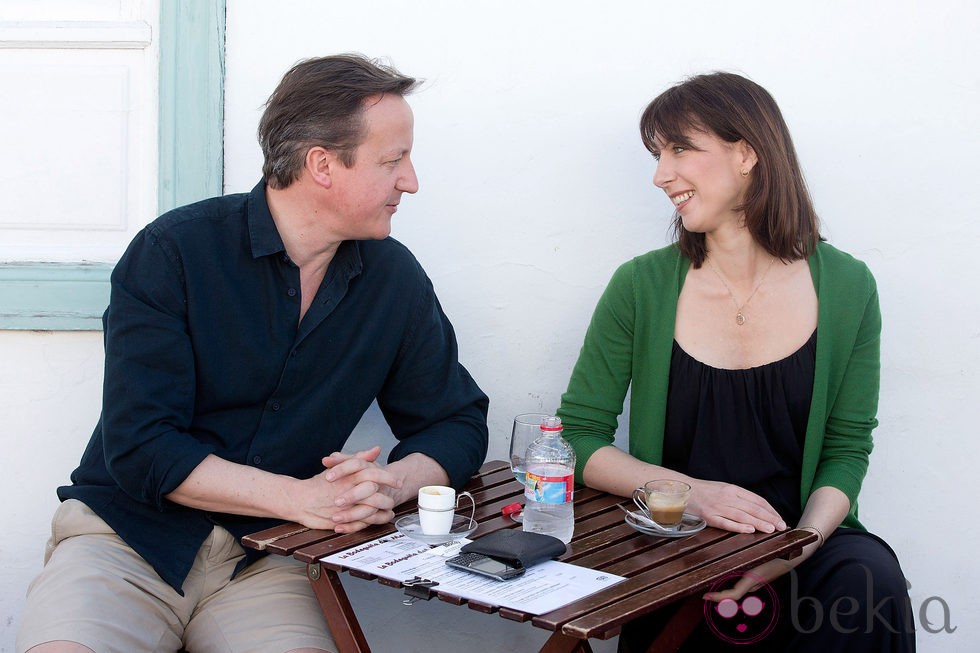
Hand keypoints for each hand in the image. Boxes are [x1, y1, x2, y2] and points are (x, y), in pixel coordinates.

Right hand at [288, 447, 400, 532]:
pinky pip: (362, 522)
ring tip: (391, 508)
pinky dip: (374, 521)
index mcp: (348, 476)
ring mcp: (345, 507)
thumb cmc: (320, 484)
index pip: (372, 474)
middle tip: (397, 498)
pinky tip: (383, 518)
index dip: (387, 478)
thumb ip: (358, 458)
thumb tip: (376, 449)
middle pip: (374, 492)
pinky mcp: (342, 520)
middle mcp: (347, 491)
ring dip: (383, 509)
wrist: (299, 500)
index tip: (397, 481)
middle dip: (388, 495)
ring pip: (370, 509)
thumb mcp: (339, 468)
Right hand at [687, 480, 786, 533]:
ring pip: (742, 515)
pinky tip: (749, 530)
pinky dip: (738, 526)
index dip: (770, 510)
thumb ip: (738, 497)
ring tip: (771, 529)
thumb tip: (758, 509)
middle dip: (769, 518)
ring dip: (759, 523)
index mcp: (732, 488)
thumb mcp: (723, 489)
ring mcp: (717, 506)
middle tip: (781, 526)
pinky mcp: (708, 516)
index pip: (757, 500)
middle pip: (752, 508)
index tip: (779, 518)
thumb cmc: (704, 491)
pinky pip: (726, 522)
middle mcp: (727, 496)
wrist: (682, 490)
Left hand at [703, 539, 818, 602]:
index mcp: (752, 579)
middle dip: (718, 594)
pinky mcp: (757, 580)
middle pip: (732, 594)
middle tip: (704, 591)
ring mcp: (755, 584)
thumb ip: (746, 557)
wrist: (792, 556)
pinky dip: (731, 585)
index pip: (733, 595)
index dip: (719, 597)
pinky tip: (724, 578)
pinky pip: (741, 585)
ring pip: (736, 590)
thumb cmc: (777, 554)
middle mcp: (753, 584)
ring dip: (724, 590)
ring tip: (710, 585)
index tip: (706, 596)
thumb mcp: (760, 554)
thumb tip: (730, 557)